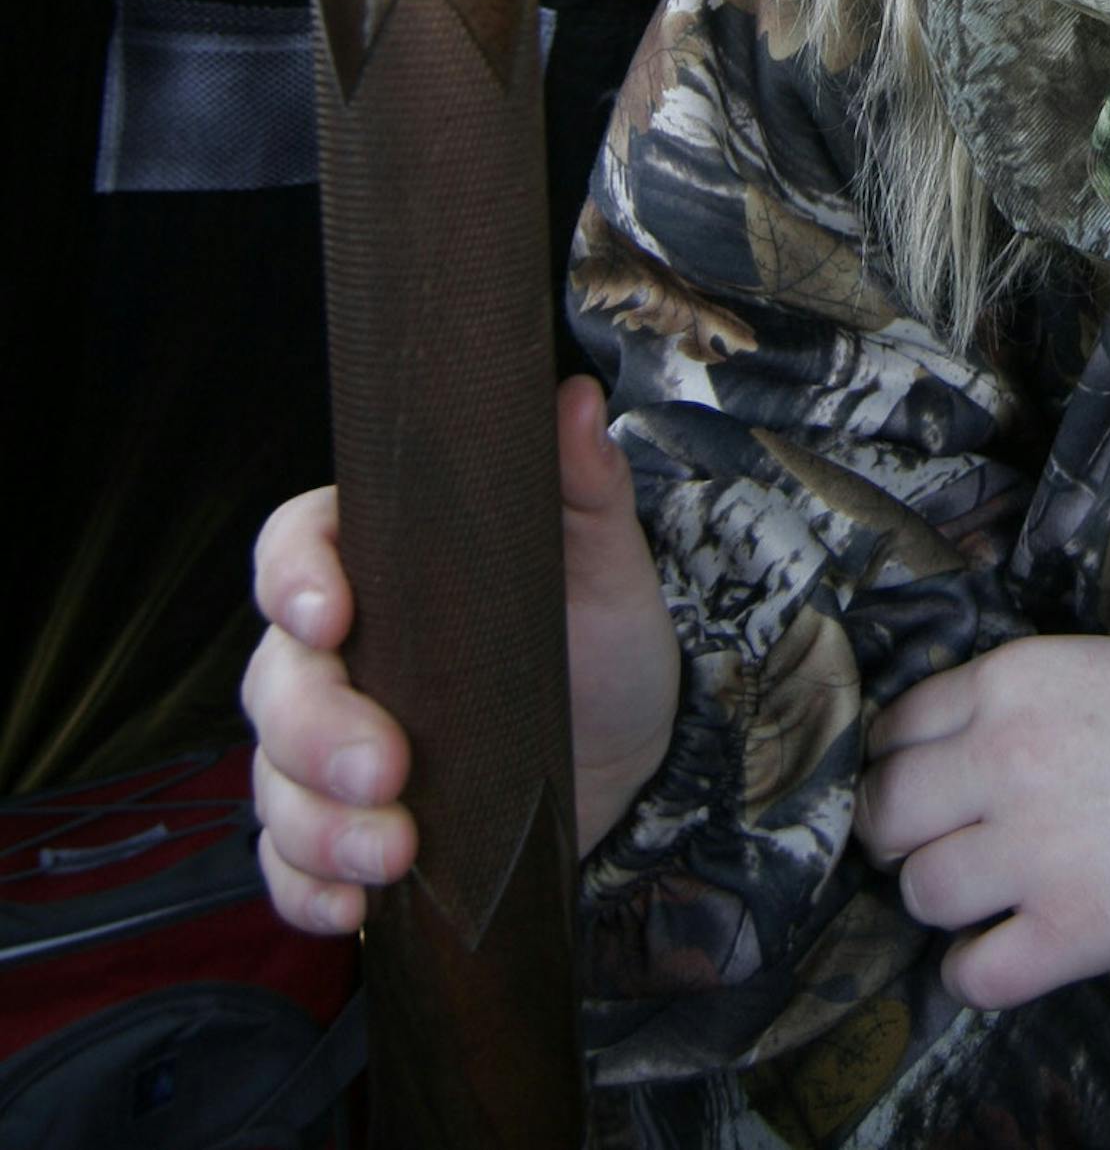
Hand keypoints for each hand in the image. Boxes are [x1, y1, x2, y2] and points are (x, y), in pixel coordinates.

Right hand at [242, 375, 680, 932]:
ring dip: (318, 823)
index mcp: (383, 563)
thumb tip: (576, 399)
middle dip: (317, 731)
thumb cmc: (606, 638)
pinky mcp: (343, 829)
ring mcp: (329, 746)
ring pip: (272, 778)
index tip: (330, 614)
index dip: (294, 576)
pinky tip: (351, 908)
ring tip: (395, 854)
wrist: (639, 759)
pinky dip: (304, 888)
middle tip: (388, 769)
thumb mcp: (607, 562)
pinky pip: (285, 863)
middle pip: (274, 679)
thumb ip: (583, 484)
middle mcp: (340, 652)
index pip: (297, 546)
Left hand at [854, 636, 1109, 1009]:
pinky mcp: (1072, 928)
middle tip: (933, 845)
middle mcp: (1004, 761)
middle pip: (886, 814)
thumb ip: (994, 703)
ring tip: (982, 896)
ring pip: (921, 893)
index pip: (890, 733)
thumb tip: (920, 755)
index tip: (919, 791)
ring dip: (940, 901)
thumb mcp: (1070, 668)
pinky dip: (970, 974)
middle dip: (899, 835)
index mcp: (1004, 685)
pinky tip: (996, 953)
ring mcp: (1035, 849)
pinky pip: (972, 974)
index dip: (896, 767)